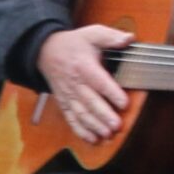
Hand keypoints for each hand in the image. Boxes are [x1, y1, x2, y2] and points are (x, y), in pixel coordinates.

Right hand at [36, 23, 132, 142]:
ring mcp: (69, 95)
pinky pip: (71, 119)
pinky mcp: (64, 103)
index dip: (111, 92)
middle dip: (103, 115)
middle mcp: (75, 83)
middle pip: (89, 101)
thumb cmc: (73, 44)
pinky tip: (92, 139)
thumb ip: (110, 36)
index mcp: (83, 66)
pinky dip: (80, 131)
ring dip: (94, 126)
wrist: (45, 52)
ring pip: (81, 113)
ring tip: (107, 134)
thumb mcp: (91, 34)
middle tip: (116, 125)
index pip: (99, 81)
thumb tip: (129, 38)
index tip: (123, 102)